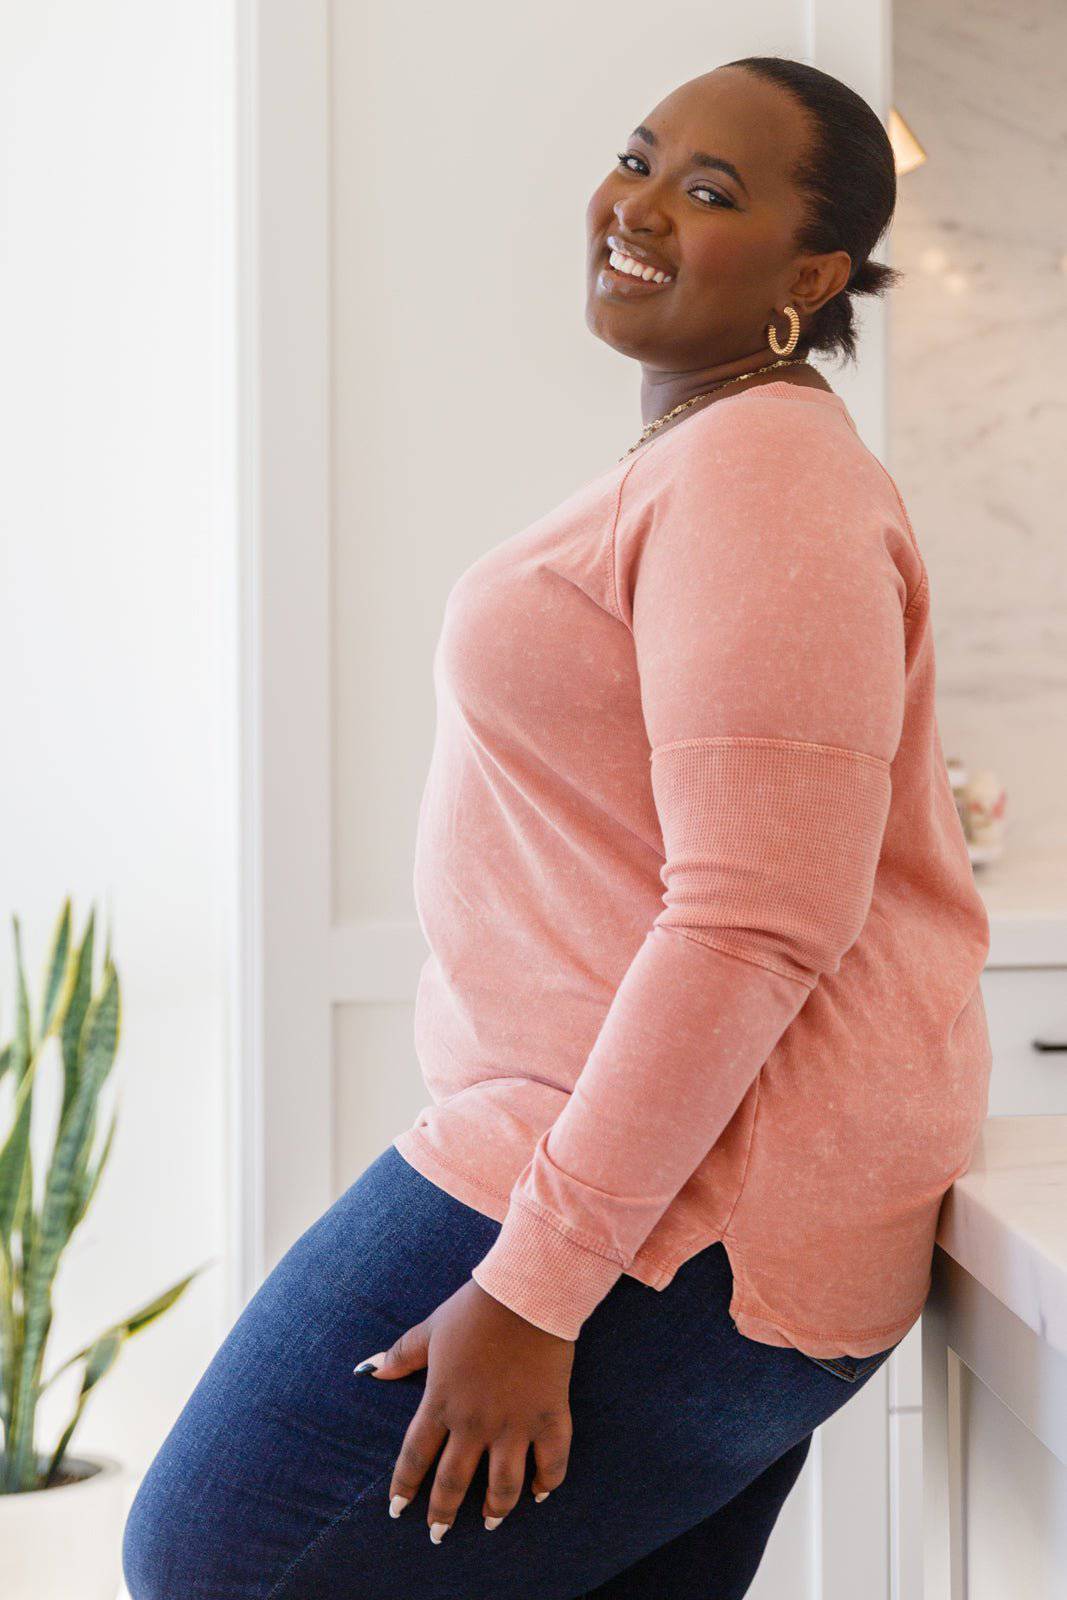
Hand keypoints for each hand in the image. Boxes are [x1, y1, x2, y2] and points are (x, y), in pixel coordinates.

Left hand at [353, 1277, 574, 1540]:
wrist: (526, 1293)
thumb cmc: (474, 1309)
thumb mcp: (430, 1330)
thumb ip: (400, 1355)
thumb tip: (367, 1369)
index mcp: (441, 1402)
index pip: (415, 1458)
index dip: (404, 1487)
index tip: (398, 1510)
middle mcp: (474, 1423)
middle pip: (454, 1483)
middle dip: (443, 1514)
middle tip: (437, 1535)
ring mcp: (514, 1424)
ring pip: (503, 1486)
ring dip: (496, 1510)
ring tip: (490, 1523)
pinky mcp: (549, 1416)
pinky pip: (552, 1462)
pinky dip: (547, 1483)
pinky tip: (540, 1493)